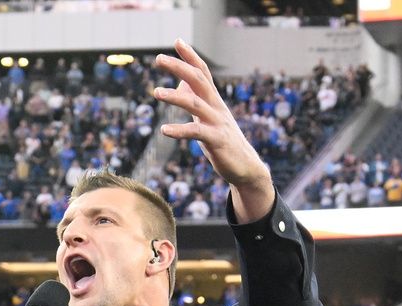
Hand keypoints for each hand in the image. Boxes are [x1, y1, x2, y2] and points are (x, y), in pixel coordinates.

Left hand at [152, 40, 273, 218]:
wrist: (245, 167)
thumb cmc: (223, 141)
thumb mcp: (208, 118)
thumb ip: (196, 99)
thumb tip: (181, 83)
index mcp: (214, 101)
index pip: (202, 72)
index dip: (190, 56)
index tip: (177, 41)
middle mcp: (216, 107)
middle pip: (198, 80)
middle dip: (179, 67)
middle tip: (159, 58)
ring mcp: (217, 123)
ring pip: (195, 103)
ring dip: (175, 96)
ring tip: (156, 92)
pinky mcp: (216, 140)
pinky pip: (196, 132)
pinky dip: (179, 130)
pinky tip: (164, 130)